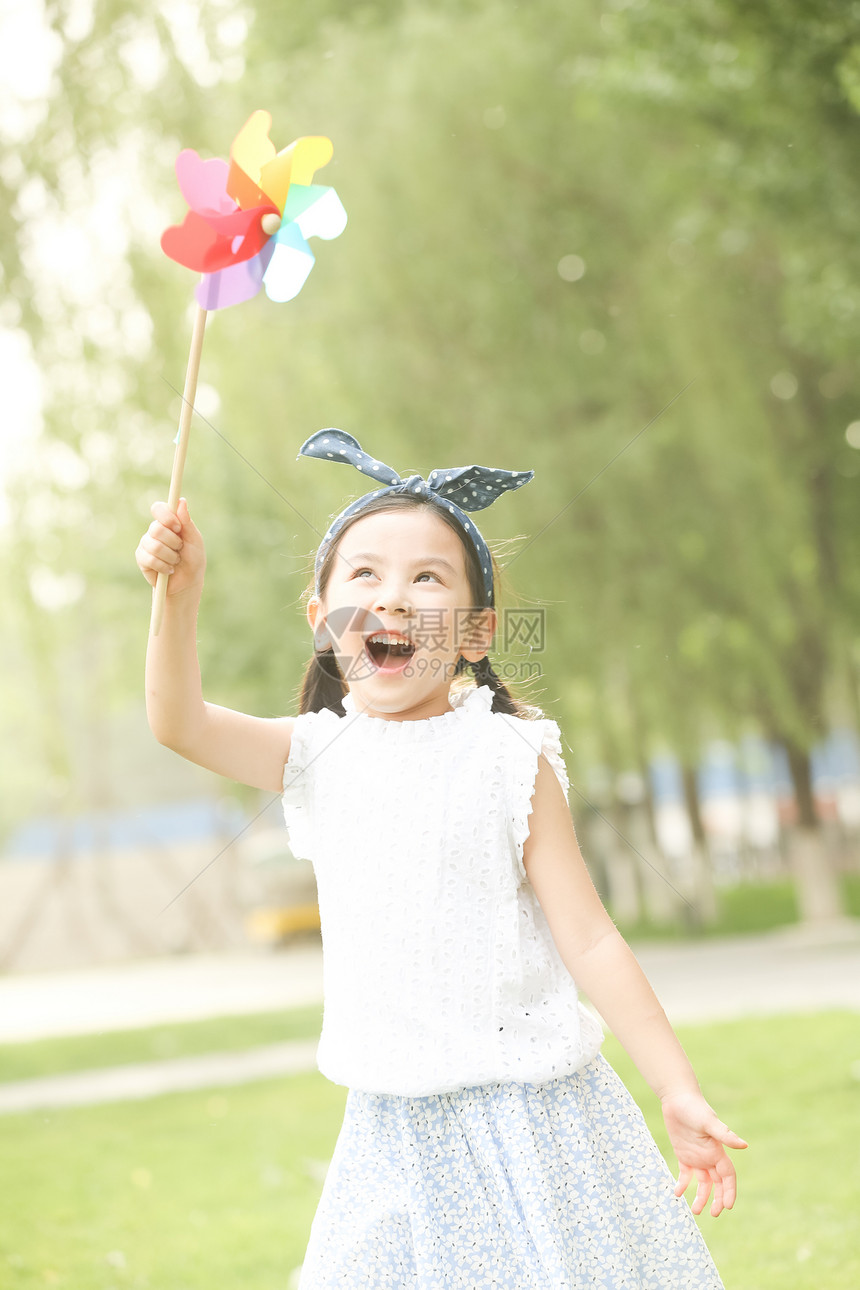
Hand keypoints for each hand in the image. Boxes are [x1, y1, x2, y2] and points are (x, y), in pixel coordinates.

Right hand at [135, 498, 205, 596]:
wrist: (187, 582)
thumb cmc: (193, 559)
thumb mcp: (195, 540)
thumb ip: (187, 522)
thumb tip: (181, 501)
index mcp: (168, 522)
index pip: (158, 508)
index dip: (166, 516)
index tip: (178, 527)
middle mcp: (155, 530)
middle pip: (156, 528)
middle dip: (173, 542)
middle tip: (180, 549)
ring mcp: (146, 544)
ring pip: (154, 545)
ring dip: (170, 556)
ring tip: (175, 561)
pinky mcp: (141, 558)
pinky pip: (149, 559)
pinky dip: (164, 566)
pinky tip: (168, 569)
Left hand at [661, 1090, 747, 1216]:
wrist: (677, 1098)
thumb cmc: (694, 1108)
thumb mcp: (709, 1122)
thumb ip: (725, 1135)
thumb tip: (744, 1145)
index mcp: (717, 1151)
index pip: (728, 1176)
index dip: (729, 1191)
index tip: (727, 1206)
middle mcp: (709, 1156)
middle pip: (717, 1183)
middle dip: (717, 1199)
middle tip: (713, 1214)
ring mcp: (697, 1156)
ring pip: (703, 1182)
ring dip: (701, 1197)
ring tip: (695, 1211)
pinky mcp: (683, 1154)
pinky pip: (685, 1174)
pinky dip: (683, 1184)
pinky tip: (677, 1193)